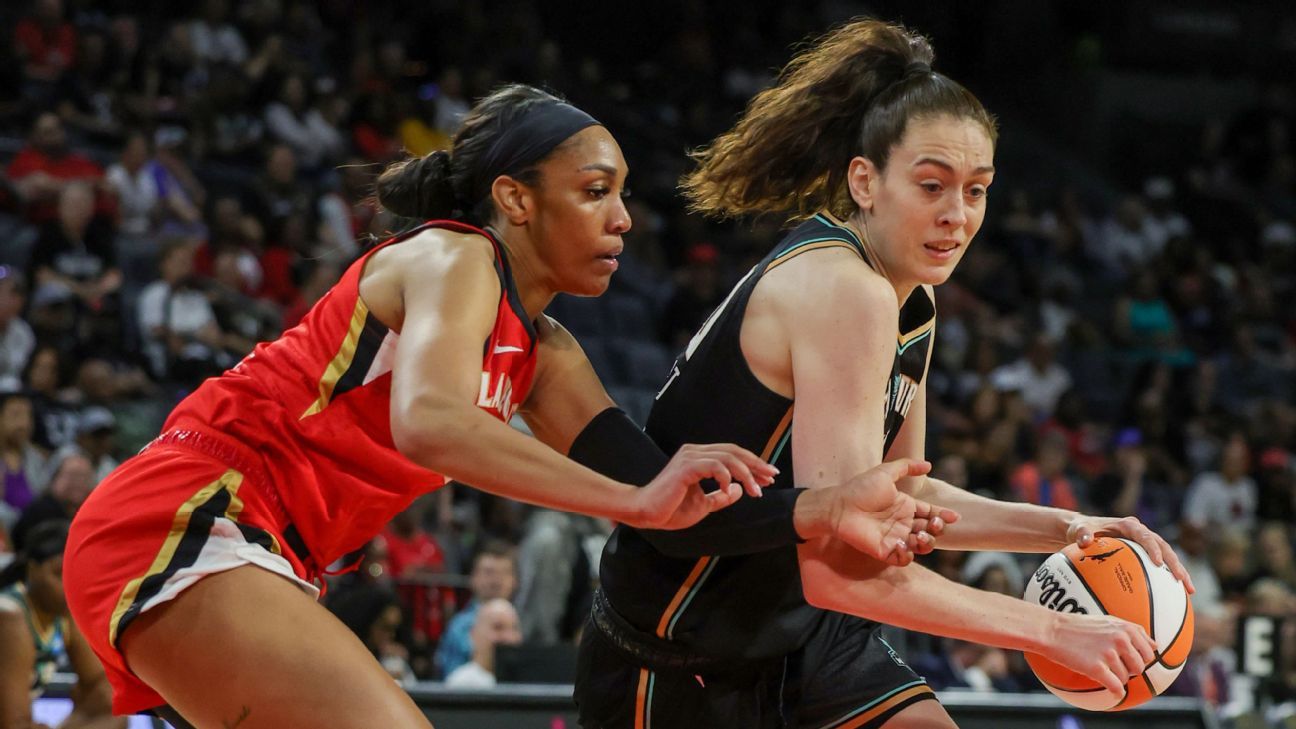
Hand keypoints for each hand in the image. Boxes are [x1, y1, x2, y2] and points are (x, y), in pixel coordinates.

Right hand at [633, 443, 776, 529]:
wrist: (647, 513)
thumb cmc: (671, 509)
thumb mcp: (704, 505)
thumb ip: (721, 497)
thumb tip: (739, 490)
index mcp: (699, 458)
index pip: (732, 454)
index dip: (753, 464)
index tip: (769, 477)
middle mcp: (695, 452)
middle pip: (734, 451)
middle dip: (756, 464)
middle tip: (772, 477)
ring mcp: (690, 458)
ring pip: (727, 457)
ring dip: (746, 474)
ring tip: (756, 491)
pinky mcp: (685, 467)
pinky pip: (714, 466)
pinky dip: (726, 477)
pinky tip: (728, 489)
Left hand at [829, 459, 958, 565]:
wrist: (838, 505)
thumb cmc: (859, 488)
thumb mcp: (885, 473)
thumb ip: (906, 467)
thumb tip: (928, 464)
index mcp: (905, 507)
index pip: (930, 513)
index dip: (943, 516)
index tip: (953, 516)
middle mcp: (903, 523)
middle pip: (930, 530)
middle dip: (937, 528)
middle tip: (933, 523)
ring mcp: (895, 538)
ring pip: (921, 546)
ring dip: (927, 542)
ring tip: (920, 534)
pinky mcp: (885, 551)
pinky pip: (903, 558)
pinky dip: (907, 554)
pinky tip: (903, 544)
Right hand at [1043, 612, 1157, 695]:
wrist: (1052, 630)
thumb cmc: (1079, 626)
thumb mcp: (1109, 622)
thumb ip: (1134, 632)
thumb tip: (1156, 646)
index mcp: (1126, 628)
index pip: (1149, 652)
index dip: (1138, 658)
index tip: (1124, 657)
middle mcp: (1120, 640)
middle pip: (1139, 667)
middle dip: (1128, 669)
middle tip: (1111, 665)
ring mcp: (1109, 654)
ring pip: (1126, 678)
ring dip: (1116, 678)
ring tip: (1102, 669)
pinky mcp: (1097, 668)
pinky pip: (1116, 688)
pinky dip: (1116, 692)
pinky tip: (1111, 691)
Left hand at [1066, 515, 1194, 593]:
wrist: (1083, 530)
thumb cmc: (1080, 530)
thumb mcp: (1078, 530)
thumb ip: (1081, 534)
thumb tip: (1084, 541)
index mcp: (1128, 525)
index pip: (1145, 536)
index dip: (1153, 549)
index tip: (1158, 563)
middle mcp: (1141, 532)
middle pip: (1164, 547)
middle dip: (1175, 563)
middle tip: (1182, 580)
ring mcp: (1145, 543)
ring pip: (1168, 556)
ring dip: (1179, 571)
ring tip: (1190, 590)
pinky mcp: (1145, 553)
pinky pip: (1161, 566)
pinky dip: (1169, 578)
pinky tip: (1177, 596)